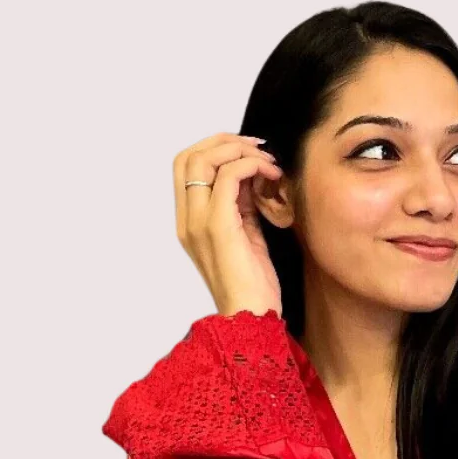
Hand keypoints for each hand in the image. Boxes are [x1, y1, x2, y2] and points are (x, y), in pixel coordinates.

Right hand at [173, 131, 284, 316]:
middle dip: (225, 142)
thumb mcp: (245, 237)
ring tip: (268, 161)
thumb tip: (251, 177)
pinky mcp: (218, 226)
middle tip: (258, 147)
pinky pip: (228, 177)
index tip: (247, 150)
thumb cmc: (252, 286)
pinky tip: (271, 174)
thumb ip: (241, 207)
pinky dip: (250, 166)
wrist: (251, 316)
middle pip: (189, 156)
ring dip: (239, 151)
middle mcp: (187, 220)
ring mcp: (198, 222)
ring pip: (204, 160)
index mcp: (189, 223)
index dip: (215, 149)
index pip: (186, 167)